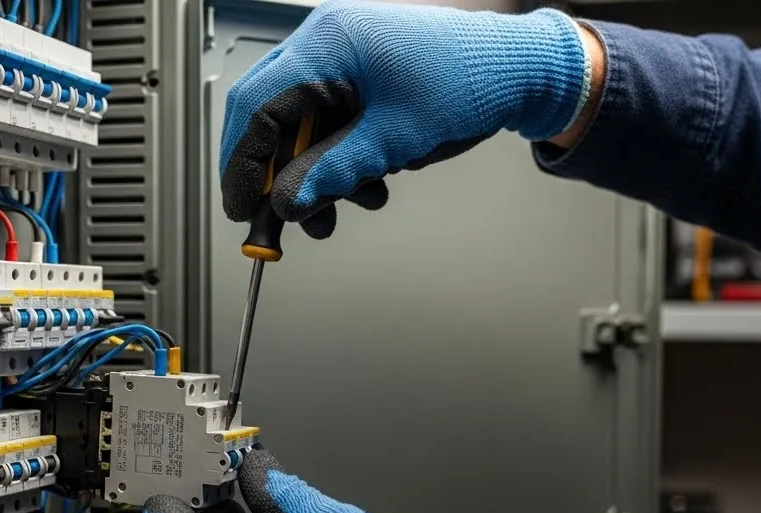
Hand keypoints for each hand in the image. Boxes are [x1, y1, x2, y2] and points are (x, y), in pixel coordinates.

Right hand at [219, 1, 593, 239]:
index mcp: (329, 43)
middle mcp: (327, 44)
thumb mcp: (395, 140)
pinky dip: (337, 162)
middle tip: (279, 220)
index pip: (257, 105)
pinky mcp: (359, 81)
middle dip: (275, 174)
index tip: (243, 208)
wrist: (518, 69)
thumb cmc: (469, 81)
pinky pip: (328, 124)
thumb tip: (288, 203)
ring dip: (312, 176)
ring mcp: (342, 61)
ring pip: (299, 127)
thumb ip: (334, 172)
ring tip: (336, 213)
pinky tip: (366, 186)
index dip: (243, 163)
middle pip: (270, 115)